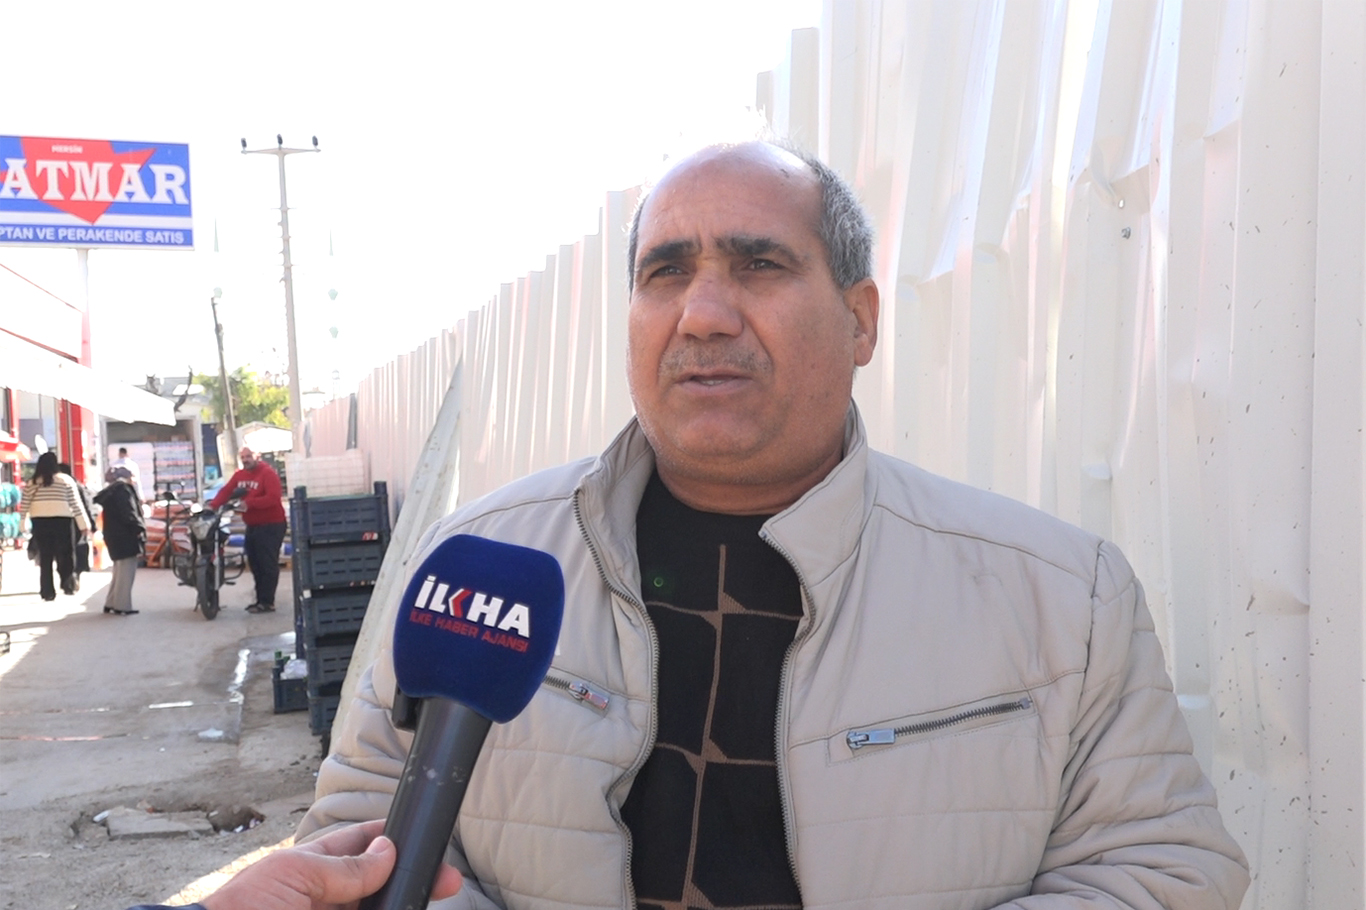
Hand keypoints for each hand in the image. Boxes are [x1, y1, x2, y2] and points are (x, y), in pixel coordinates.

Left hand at [199, 819, 462, 909]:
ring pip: (378, 907)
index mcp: (312, 869)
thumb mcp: (294, 876)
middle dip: (412, 880)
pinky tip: (408, 907)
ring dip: (404, 902)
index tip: (426, 840)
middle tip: (448, 882)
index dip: (394, 840)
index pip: (362, 845)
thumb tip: (389, 849)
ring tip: (431, 897)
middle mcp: (324, 898)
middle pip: (380, 885)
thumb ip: (345, 866)